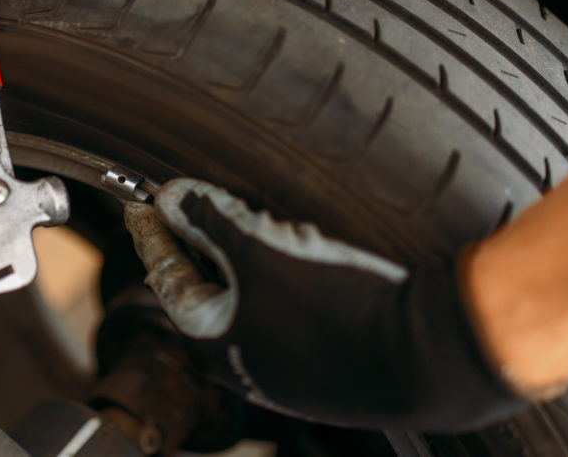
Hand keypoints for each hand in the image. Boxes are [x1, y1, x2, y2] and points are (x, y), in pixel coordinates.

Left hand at [133, 178, 524, 430]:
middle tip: (197, 204)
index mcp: (211, 340)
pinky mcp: (321, 365)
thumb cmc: (335, 308)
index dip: (154, 232)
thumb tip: (174, 197)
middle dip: (206, 241)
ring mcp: (283, 370)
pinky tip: (304, 257)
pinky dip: (285, 277)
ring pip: (251, 297)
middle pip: (209, 285)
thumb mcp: (259, 251)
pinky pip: (287, 310)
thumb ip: (211, 221)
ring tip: (260, 223)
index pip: (167, 274)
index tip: (142, 204)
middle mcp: (240, 363)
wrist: (424, 356)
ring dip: (249, 256)